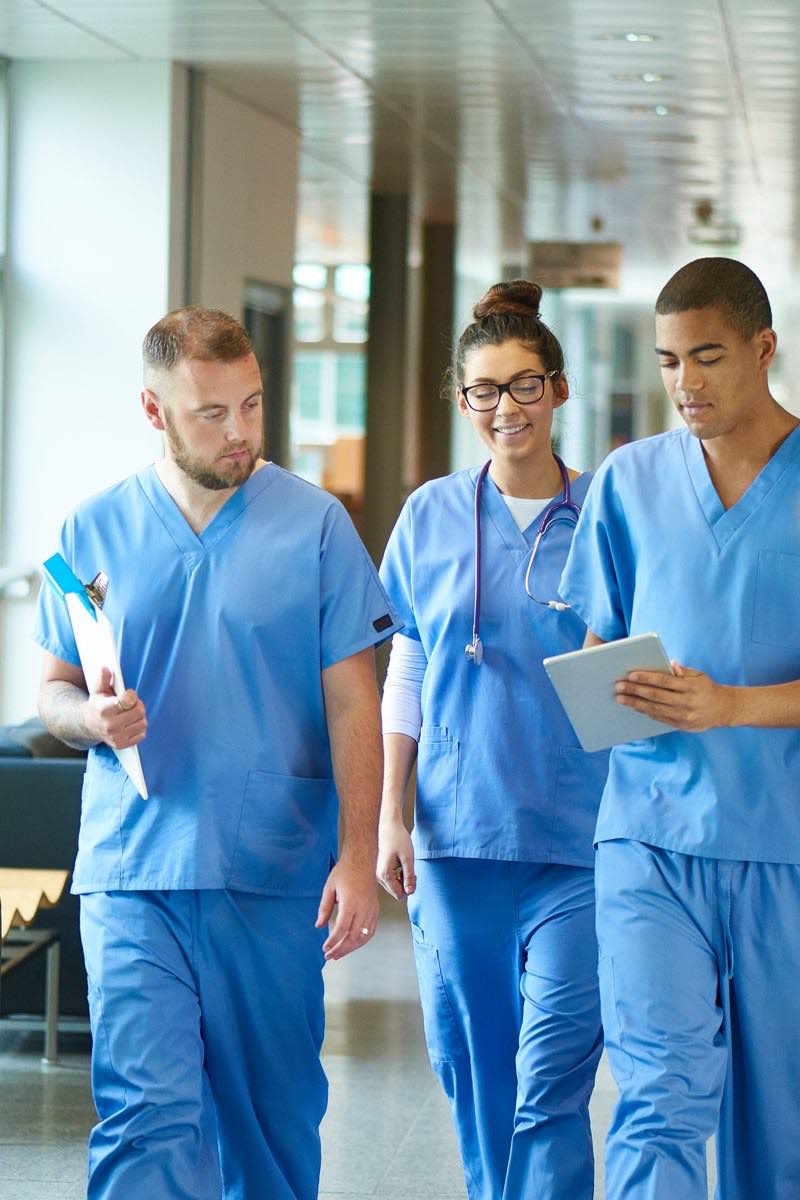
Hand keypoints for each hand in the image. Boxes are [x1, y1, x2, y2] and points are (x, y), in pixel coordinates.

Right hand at [84, 667, 147, 748]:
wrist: (89, 725)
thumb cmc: (97, 705)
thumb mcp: (98, 691)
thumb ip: (103, 679)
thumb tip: (106, 668)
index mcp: (104, 710)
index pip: (129, 700)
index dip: (132, 695)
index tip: (128, 694)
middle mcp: (110, 725)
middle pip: (139, 711)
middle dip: (138, 705)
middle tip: (132, 704)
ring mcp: (116, 736)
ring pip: (143, 723)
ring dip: (140, 717)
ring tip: (131, 714)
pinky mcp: (121, 745)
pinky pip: (142, 734)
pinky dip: (139, 728)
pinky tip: (131, 724)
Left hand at [316, 852, 378, 960]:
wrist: (363, 860)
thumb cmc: (345, 871)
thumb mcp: (329, 888)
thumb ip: (324, 908)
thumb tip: (319, 926)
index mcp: (351, 902)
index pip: (342, 929)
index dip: (333, 942)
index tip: (325, 949)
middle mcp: (363, 908)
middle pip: (353, 936)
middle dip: (341, 949)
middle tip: (330, 956)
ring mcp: (371, 910)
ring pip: (363, 936)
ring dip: (351, 948)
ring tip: (339, 954)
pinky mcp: (375, 910)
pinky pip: (371, 930)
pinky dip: (362, 941)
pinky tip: (353, 944)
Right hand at [377, 814, 415, 899]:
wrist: (388, 826)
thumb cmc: (398, 839)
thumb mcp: (408, 859)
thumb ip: (409, 877)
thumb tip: (410, 892)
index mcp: (385, 875)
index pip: (399, 895)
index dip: (410, 888)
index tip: (414, 876)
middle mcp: (378, 876)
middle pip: (396, 892)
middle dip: (406, 884)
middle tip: (411, 870)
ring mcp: (377, 873)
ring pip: (393, 886)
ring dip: (401, 879)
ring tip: (405, 865)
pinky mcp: (379, 869)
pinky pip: (390, 880)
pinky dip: (397, 875)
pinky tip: (399, 864)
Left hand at [615, 661, 734, 731]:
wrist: (724, 709)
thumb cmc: (707, 688)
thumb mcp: (699, 676)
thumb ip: (682, 671)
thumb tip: (669, 664)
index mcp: (691, 687)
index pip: (664, 681)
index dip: (647, 678)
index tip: (631, 675)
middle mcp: (687, 702)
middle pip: (656, 696)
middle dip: (635, 691)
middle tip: (618, 686)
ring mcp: (683, 716)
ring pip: (655, 709)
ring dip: (635, 704)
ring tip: (620, 698)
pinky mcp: (681, 725)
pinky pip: (659, 718)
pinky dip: (645, 712)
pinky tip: (634, 707)